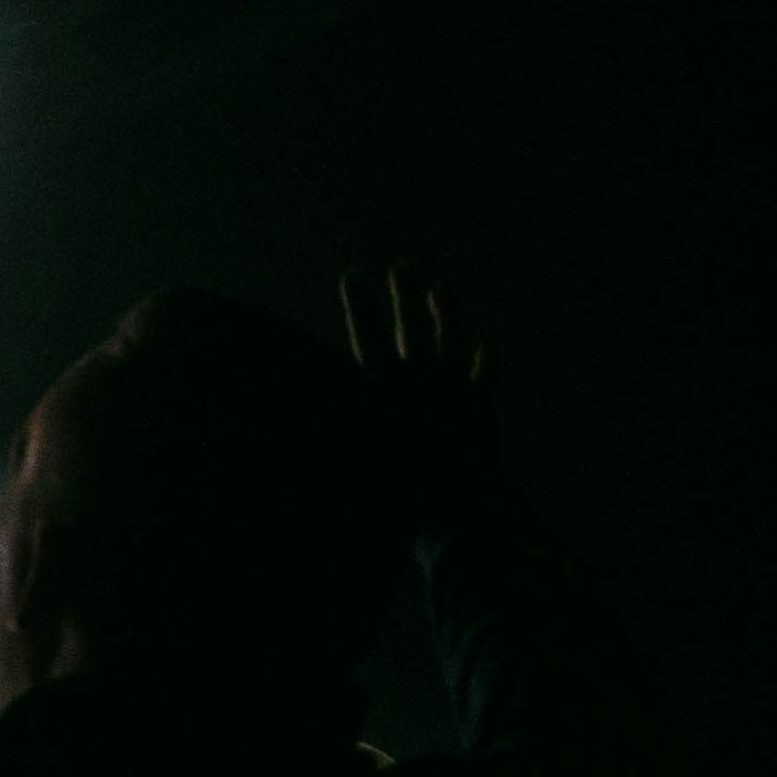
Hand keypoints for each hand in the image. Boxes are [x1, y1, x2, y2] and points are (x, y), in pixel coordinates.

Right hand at [339, 269, 495, 535]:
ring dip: (448, 311)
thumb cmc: (395, 492)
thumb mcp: (352, 460)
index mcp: (385, 389)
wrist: (455, 509)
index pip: (368, 336)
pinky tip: (486, 342)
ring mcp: (455, 389)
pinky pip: (486, 373)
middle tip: (400, 268)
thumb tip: (290, 415)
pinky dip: (486, 357)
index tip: (351, 276)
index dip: (358, 304)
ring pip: (454, 338)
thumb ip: (327, 430)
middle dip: (404, 293)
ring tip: (441, 289)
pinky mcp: (480, 407)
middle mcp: (421, 379)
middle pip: (414, 325)